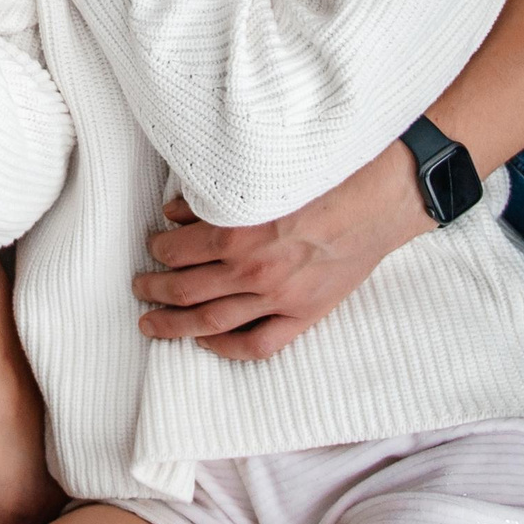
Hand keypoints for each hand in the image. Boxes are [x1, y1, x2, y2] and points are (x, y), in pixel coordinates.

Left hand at [131, 144, 434, 360]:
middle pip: (186, 292)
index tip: (153, 245)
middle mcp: (254, 272)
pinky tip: (206, 341)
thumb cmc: (326, 175)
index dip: (158, 249)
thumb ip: (214, 198)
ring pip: (212, 323)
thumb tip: (174, 213)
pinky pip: (258, 344)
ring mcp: (280, 298)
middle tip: (139, 287)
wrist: (384, 195)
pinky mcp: (306, 313)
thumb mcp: (261, 176)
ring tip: (153, 322)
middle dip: (154, 290)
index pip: (178, 251)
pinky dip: (227, 348)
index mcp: (238, 234)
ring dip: (175, 324)